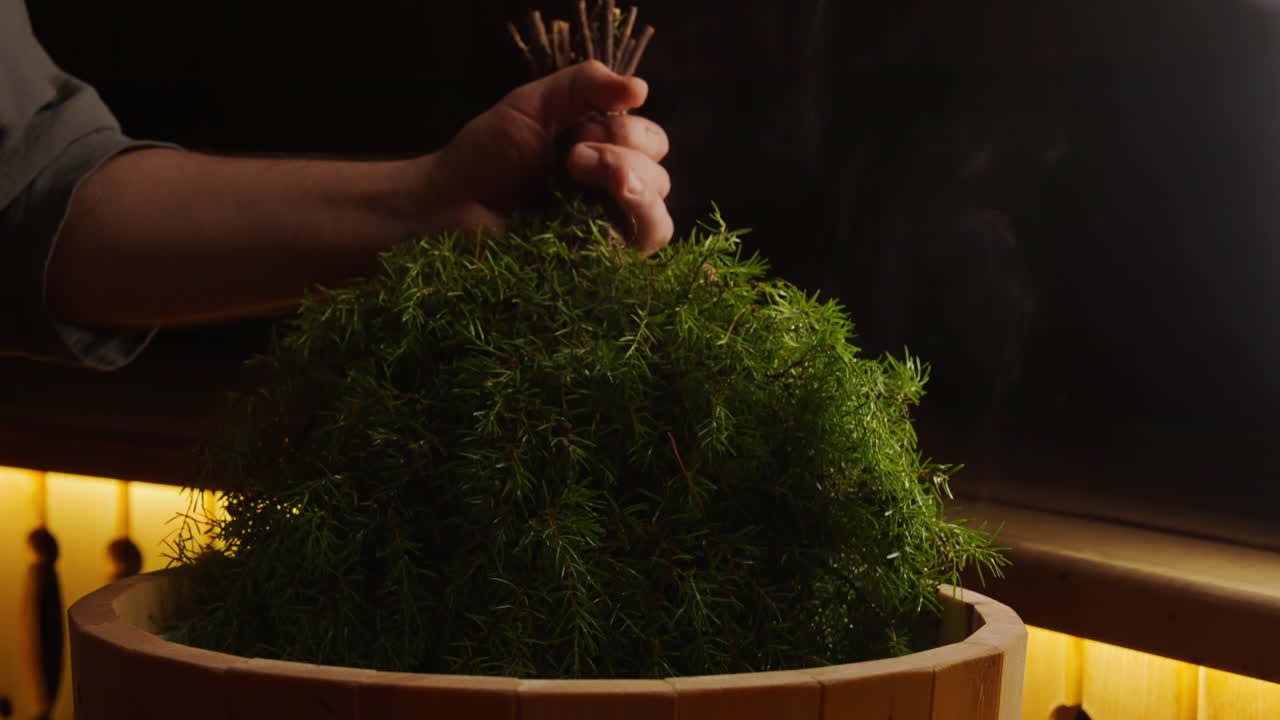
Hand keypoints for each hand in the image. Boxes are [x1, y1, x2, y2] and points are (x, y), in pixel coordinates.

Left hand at [422, 60, 671, 255]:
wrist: (444, 206)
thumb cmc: (485, 157)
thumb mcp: (534, 105)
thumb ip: (584, 85)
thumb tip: (641, 88)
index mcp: (605, 157)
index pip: (653, 143)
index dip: (630, 130)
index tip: (581, 127)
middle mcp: (612, 199)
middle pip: (661, 178)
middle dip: (625, 155)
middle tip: (571, 156)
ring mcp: (606, 238)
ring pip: (658, 219)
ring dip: (633, 185)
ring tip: (578, 172)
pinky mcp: (596, 269)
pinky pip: (638, 251)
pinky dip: (626, 223)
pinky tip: (591, 208)